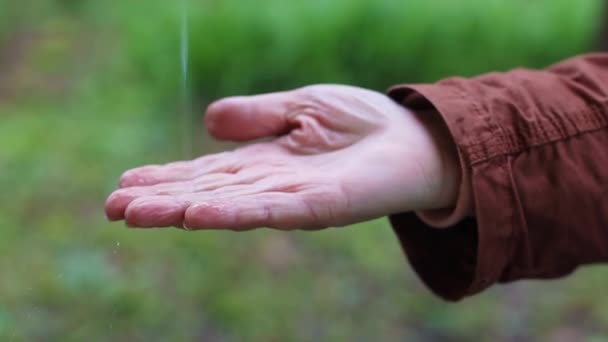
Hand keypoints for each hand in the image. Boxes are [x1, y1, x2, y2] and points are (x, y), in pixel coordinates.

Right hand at [105, 85, 459, 229]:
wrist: (415, 140)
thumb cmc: (362, 124)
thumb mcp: (301, 106)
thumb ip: (257, 115)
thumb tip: (207, 120)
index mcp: (264, 161)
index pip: (205, 171)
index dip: (166, 177)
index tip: (125, 183)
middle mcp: (271, 184)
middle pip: (207, 192)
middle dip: (160, 200)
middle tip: (113, 207)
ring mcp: (292, 198)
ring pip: (228, 206)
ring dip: (181, 210)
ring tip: (137, 214)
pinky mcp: (319, 207)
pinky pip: (269, 210)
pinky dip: (231, 213)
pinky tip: (196, 214)